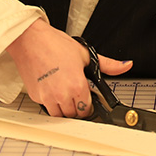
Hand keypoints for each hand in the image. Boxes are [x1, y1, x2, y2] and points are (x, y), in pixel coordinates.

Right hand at [6, 19, 131, 117]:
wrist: (30, 40)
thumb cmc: (54, 44)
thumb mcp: (85, 53)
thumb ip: (107, 64)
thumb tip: (124, 66)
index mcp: (77, 85)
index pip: (87, 109)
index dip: (89, 104)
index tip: (87, 98)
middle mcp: (62, 94)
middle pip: (74, 114)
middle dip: (77, 107)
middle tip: (76, 94)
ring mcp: (47, 97)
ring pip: (60, 115)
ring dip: (64, 108)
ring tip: (65, 93)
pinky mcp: (35, 96)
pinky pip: (46, 107)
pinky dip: (51, 103)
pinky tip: (53, 90)